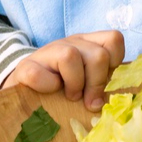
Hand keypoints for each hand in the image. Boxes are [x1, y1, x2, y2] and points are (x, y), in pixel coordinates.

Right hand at [3, 30, 123, 110]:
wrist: (24, 87)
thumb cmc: (63, 87)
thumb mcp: (87, 81)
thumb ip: (102, 83)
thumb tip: (118, 101)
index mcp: (89, 44)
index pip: (114, 39)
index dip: (115, 61)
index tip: (107, 82)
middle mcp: (71, 43)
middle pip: (98, 55)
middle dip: (96, 83)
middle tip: (89, 102)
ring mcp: (48, 51)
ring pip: (70, 56)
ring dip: (74, 84)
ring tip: (71, 97)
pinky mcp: (25, 66)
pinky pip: (39, 73)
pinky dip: (47, 86)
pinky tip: (48, 92)